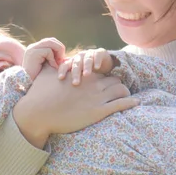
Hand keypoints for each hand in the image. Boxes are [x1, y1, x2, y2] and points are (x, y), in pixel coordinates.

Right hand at [12, 64, 138, 148]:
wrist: (38, 113)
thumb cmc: (40, 94)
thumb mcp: (45, 74)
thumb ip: (51, 66)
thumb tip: (48, 61)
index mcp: (83, 76)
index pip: (104, 72)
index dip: (108, 77)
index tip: (109, 83)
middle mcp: (93, 84)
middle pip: (115, 81)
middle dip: (118, 86)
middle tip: (120, 92)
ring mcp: (97, 98)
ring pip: (121, 90)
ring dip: (125, 94)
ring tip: (129, 99)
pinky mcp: (98, 112)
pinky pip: (121, 105)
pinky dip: (130, 103)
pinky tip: (136, 103)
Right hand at [22, 38, 65, 80]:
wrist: (28, 84)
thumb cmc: (40, 77)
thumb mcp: (48, 65)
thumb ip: (55, 59)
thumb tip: (68, 58)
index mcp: (36, 48)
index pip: (51, 41)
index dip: (59, 48)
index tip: (61, 59)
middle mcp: (33, 46)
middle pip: (52, 40)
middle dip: (60, 48)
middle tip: (62, 60)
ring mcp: (32, 48)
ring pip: (50, 43)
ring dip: (58, 52)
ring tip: (58, 62)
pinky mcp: (33, 53)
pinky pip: (48, 51)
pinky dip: (52, 59)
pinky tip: (52, 66)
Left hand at [58, 48, 115, 84]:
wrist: (103, 64)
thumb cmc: (88, 73)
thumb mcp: (79, 76)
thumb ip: (71, 81)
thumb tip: (59, 94)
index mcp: (73, 62)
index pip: (65, 65)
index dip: (62, 70)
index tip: (60, 78)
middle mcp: (80, 57)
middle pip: (76, 63)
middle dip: (75, 72)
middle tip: (75, 83)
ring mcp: (89, 54)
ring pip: (86, 59)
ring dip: (86, 66)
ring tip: (86, 75)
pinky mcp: (100, 52)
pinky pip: (97, 55)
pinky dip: (97, 60)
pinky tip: (97, 67)